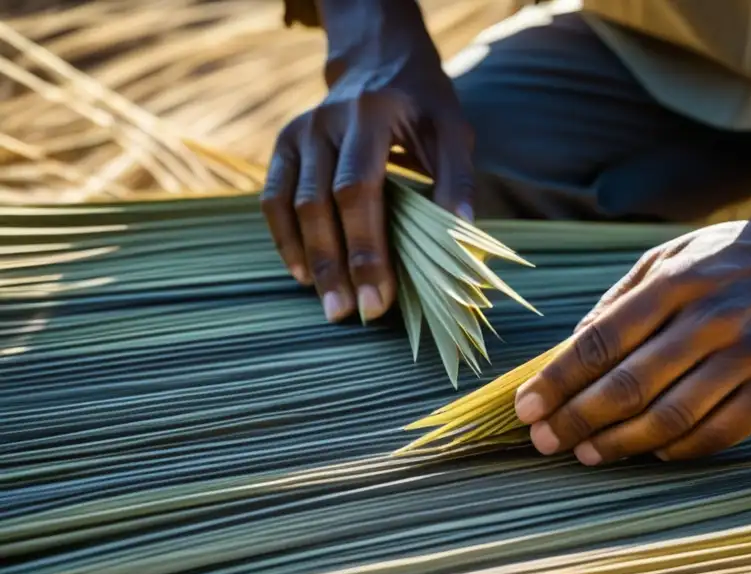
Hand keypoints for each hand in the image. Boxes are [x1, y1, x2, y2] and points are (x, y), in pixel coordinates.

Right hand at [261, 0, 472, 323]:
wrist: (380, 63)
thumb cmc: (423, 108)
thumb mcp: (452, 132)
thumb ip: (457, 181)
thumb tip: (459, 239)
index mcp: (370, 115)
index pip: (358, 191)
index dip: (366, 249)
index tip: (378, 299)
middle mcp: (325, 121)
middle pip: (319, 205)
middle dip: (335, 265)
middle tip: (349, 314)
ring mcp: (298, 132)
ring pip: (290, 205)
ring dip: (309, 260)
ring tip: (330, 305)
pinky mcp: (283, 146)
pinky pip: (273, 200)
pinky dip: (286, 241)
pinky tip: (304, 275)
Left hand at [513, 220, 750, 462]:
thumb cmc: (724, 263)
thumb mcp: (667, 258)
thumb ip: (618, 302)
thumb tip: (570, 350)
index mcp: (674, 283)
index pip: (601, 341)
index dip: (557, 380)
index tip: (526, 408)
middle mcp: (710, 318)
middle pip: (629, 385)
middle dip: (576, 419)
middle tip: (544, 442)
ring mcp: (749, 355)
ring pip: (671, 416)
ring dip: (619, 443)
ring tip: (586, 454)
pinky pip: (719, 433)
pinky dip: (677, 449)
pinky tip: (650, 453)